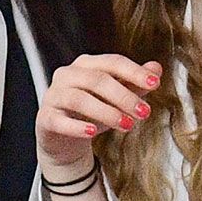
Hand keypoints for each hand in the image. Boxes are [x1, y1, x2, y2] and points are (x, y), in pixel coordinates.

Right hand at [35, 54, 160, 175]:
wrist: (64, 138)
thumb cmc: (91, 112)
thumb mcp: (116, 98)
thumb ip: (134, 83)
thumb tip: (156, 68)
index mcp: (87, 64)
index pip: (112, 62)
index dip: (134, 72)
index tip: (155, 83)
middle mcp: (68, 75)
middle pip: (97, 80)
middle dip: (124, 96)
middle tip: (144, 112)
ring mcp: (54, 95)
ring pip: (79, 99)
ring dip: (106, 112)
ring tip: (127, 125)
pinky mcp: (45, 118)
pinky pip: (58, 120)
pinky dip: (76, 127)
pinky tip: (92, 132)